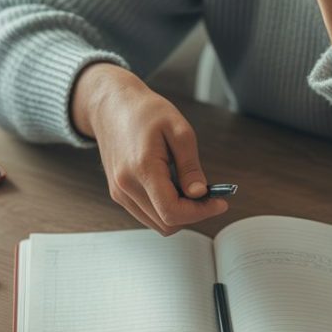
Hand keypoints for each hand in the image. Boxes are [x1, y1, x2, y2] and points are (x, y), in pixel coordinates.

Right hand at [71, 63, 227, 234]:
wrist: (112, 107)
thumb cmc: (145, 112)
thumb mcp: (178, 130)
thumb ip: (190, 166)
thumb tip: (200, 193)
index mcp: (142, 168)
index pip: (172, 211)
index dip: (200, 212)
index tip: (219, 203)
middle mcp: (126, 186)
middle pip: (166, 223)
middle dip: (192, 214)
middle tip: (208, 196)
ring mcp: (120, 193)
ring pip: (157, 224)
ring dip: (179, 213)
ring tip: (189, 189)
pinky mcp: (119, 194)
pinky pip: (147, 215)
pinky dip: (165, 210)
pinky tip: (173, 189)